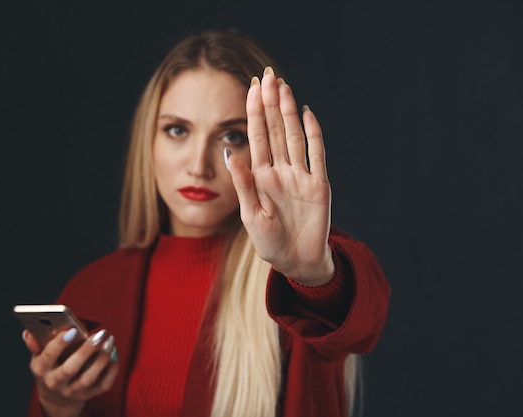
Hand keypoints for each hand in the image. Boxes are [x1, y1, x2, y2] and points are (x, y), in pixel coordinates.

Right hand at [24, 328, 118, 416]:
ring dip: (101, 359)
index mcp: (41, 370)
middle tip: (99, 334)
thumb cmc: (50, 368)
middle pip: (70, 369)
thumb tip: (29, 332)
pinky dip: (112, 369)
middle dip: (85, 351)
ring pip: (88, 378)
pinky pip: (104, 384)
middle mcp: (56, 383)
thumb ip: (36, 344)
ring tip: (109, 341)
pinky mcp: (89, 395)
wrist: (57, 398)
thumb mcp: (39, 357)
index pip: (47, 357)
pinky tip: (114, 353)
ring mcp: (73, 391)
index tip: (71, 329)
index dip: (58, 344)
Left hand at [227, 66, 333, 285]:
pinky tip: (307, 114)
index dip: (253, 113)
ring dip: (288, 113)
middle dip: (270, 103)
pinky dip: (314, 135)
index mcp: (261, 176)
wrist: (296, 262)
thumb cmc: (270, 242)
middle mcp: (280, 171)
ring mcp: (300, 176)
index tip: (250, 87)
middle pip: (274, 130)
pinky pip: (317, 155)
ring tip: (284, 87)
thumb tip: (231, 153)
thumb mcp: (252, 215)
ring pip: (294, 137)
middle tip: (268, 75)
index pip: (256, 137)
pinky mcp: (319, 186)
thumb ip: (244, 185)